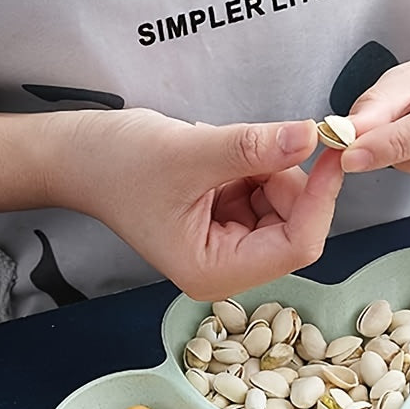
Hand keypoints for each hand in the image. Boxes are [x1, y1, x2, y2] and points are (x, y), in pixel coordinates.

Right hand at [57, 109, 342, 299]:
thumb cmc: (116, 163)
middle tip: (256, 143)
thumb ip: (252, 148)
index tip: (332, 151)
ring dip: (268, 170)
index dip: (321, 198)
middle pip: (297, 225)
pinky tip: (219, 161)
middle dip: (286, 180)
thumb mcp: (188, 152)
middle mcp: (227, 269)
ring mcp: (230, 248)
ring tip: (220, 155)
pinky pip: (268, 194)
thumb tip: (308, 137)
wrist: (78, 156)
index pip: (297, 245)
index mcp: (214, 271)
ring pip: (286, 206)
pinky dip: (256, 169)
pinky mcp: (230, 224)